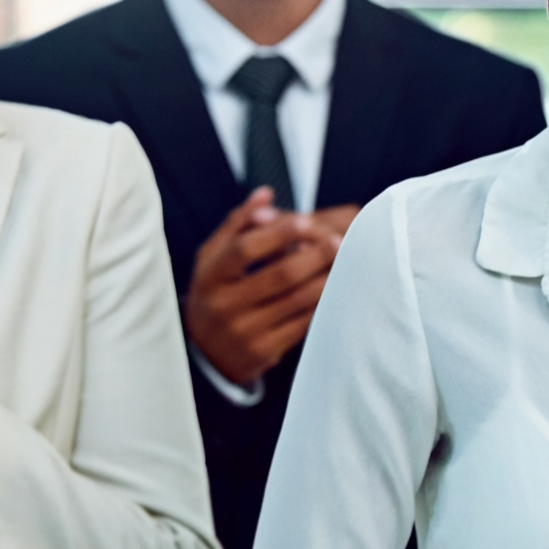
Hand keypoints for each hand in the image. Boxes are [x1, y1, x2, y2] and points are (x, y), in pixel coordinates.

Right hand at [185, 189, 356, 385]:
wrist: (206, 354)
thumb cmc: (215, 293)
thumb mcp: (213, 258)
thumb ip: (237, 224)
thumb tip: (265, 194)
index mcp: (209, 277)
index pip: (245, 249)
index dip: (278, 233)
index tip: (306, 221)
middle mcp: (223, 306)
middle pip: (279, 275)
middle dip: (314, 255)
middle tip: (339, 241)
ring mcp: (244, 332)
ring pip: (297, 300)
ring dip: (325, 278)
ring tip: (342, 262)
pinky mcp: (263, 353)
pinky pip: (302, 324)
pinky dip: (321, 303)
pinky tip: (333, 288)